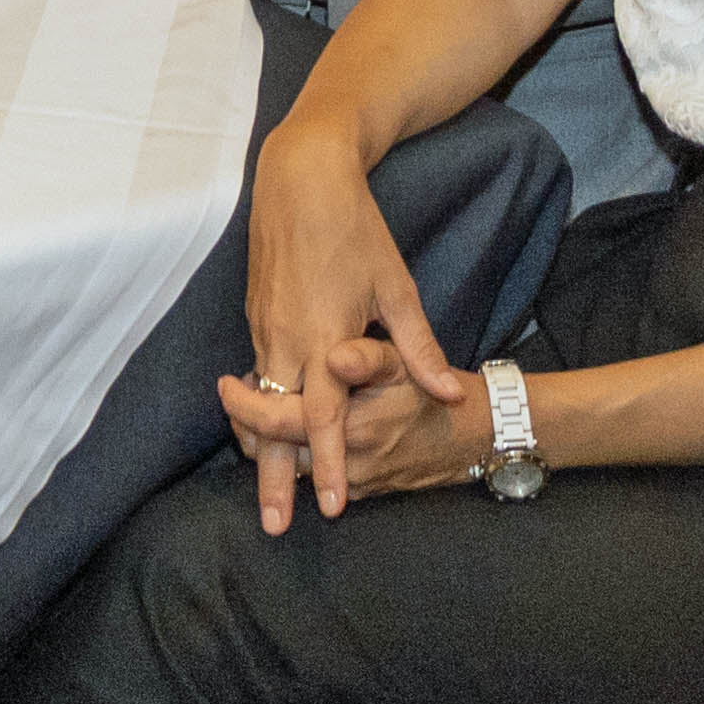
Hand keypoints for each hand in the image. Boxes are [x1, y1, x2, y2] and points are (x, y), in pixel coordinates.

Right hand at [224, 117, 464, 528]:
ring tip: (265, 488)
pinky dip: (256, 408)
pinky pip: (255, 374)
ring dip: (259, 446)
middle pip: (274, 426)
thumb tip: (448, 392)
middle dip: (272, 479)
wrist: (299, 178)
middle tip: (273, 526)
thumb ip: (418, 349)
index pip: (324, 420)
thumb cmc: (356, 229)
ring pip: (257, 403)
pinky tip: (261, 428)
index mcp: (324, 338)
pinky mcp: (256, 315)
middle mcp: (286, 340)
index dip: (327, 466)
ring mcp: (264, 327)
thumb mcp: (398, 288)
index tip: (329, 508)